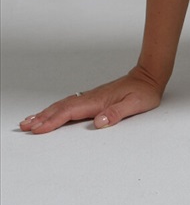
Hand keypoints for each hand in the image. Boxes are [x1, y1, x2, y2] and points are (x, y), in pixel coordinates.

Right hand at [19, 65, 163, 133]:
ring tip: (30, 120)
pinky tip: (51, 112)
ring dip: (46, 113)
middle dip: (43, 117)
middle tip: (25, 126)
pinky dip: (56, 109)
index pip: (71, 111)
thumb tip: (99, 122)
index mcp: (98, 100)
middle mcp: (91, 97)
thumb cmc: (143, 91)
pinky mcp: (93, 98)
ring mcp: (91, 97)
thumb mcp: (135, 104)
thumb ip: (116, 113)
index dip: (53, 120)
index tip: (38, 128)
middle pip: (62, 107)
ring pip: (64, 105)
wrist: (149, 76)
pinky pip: (70, 104)